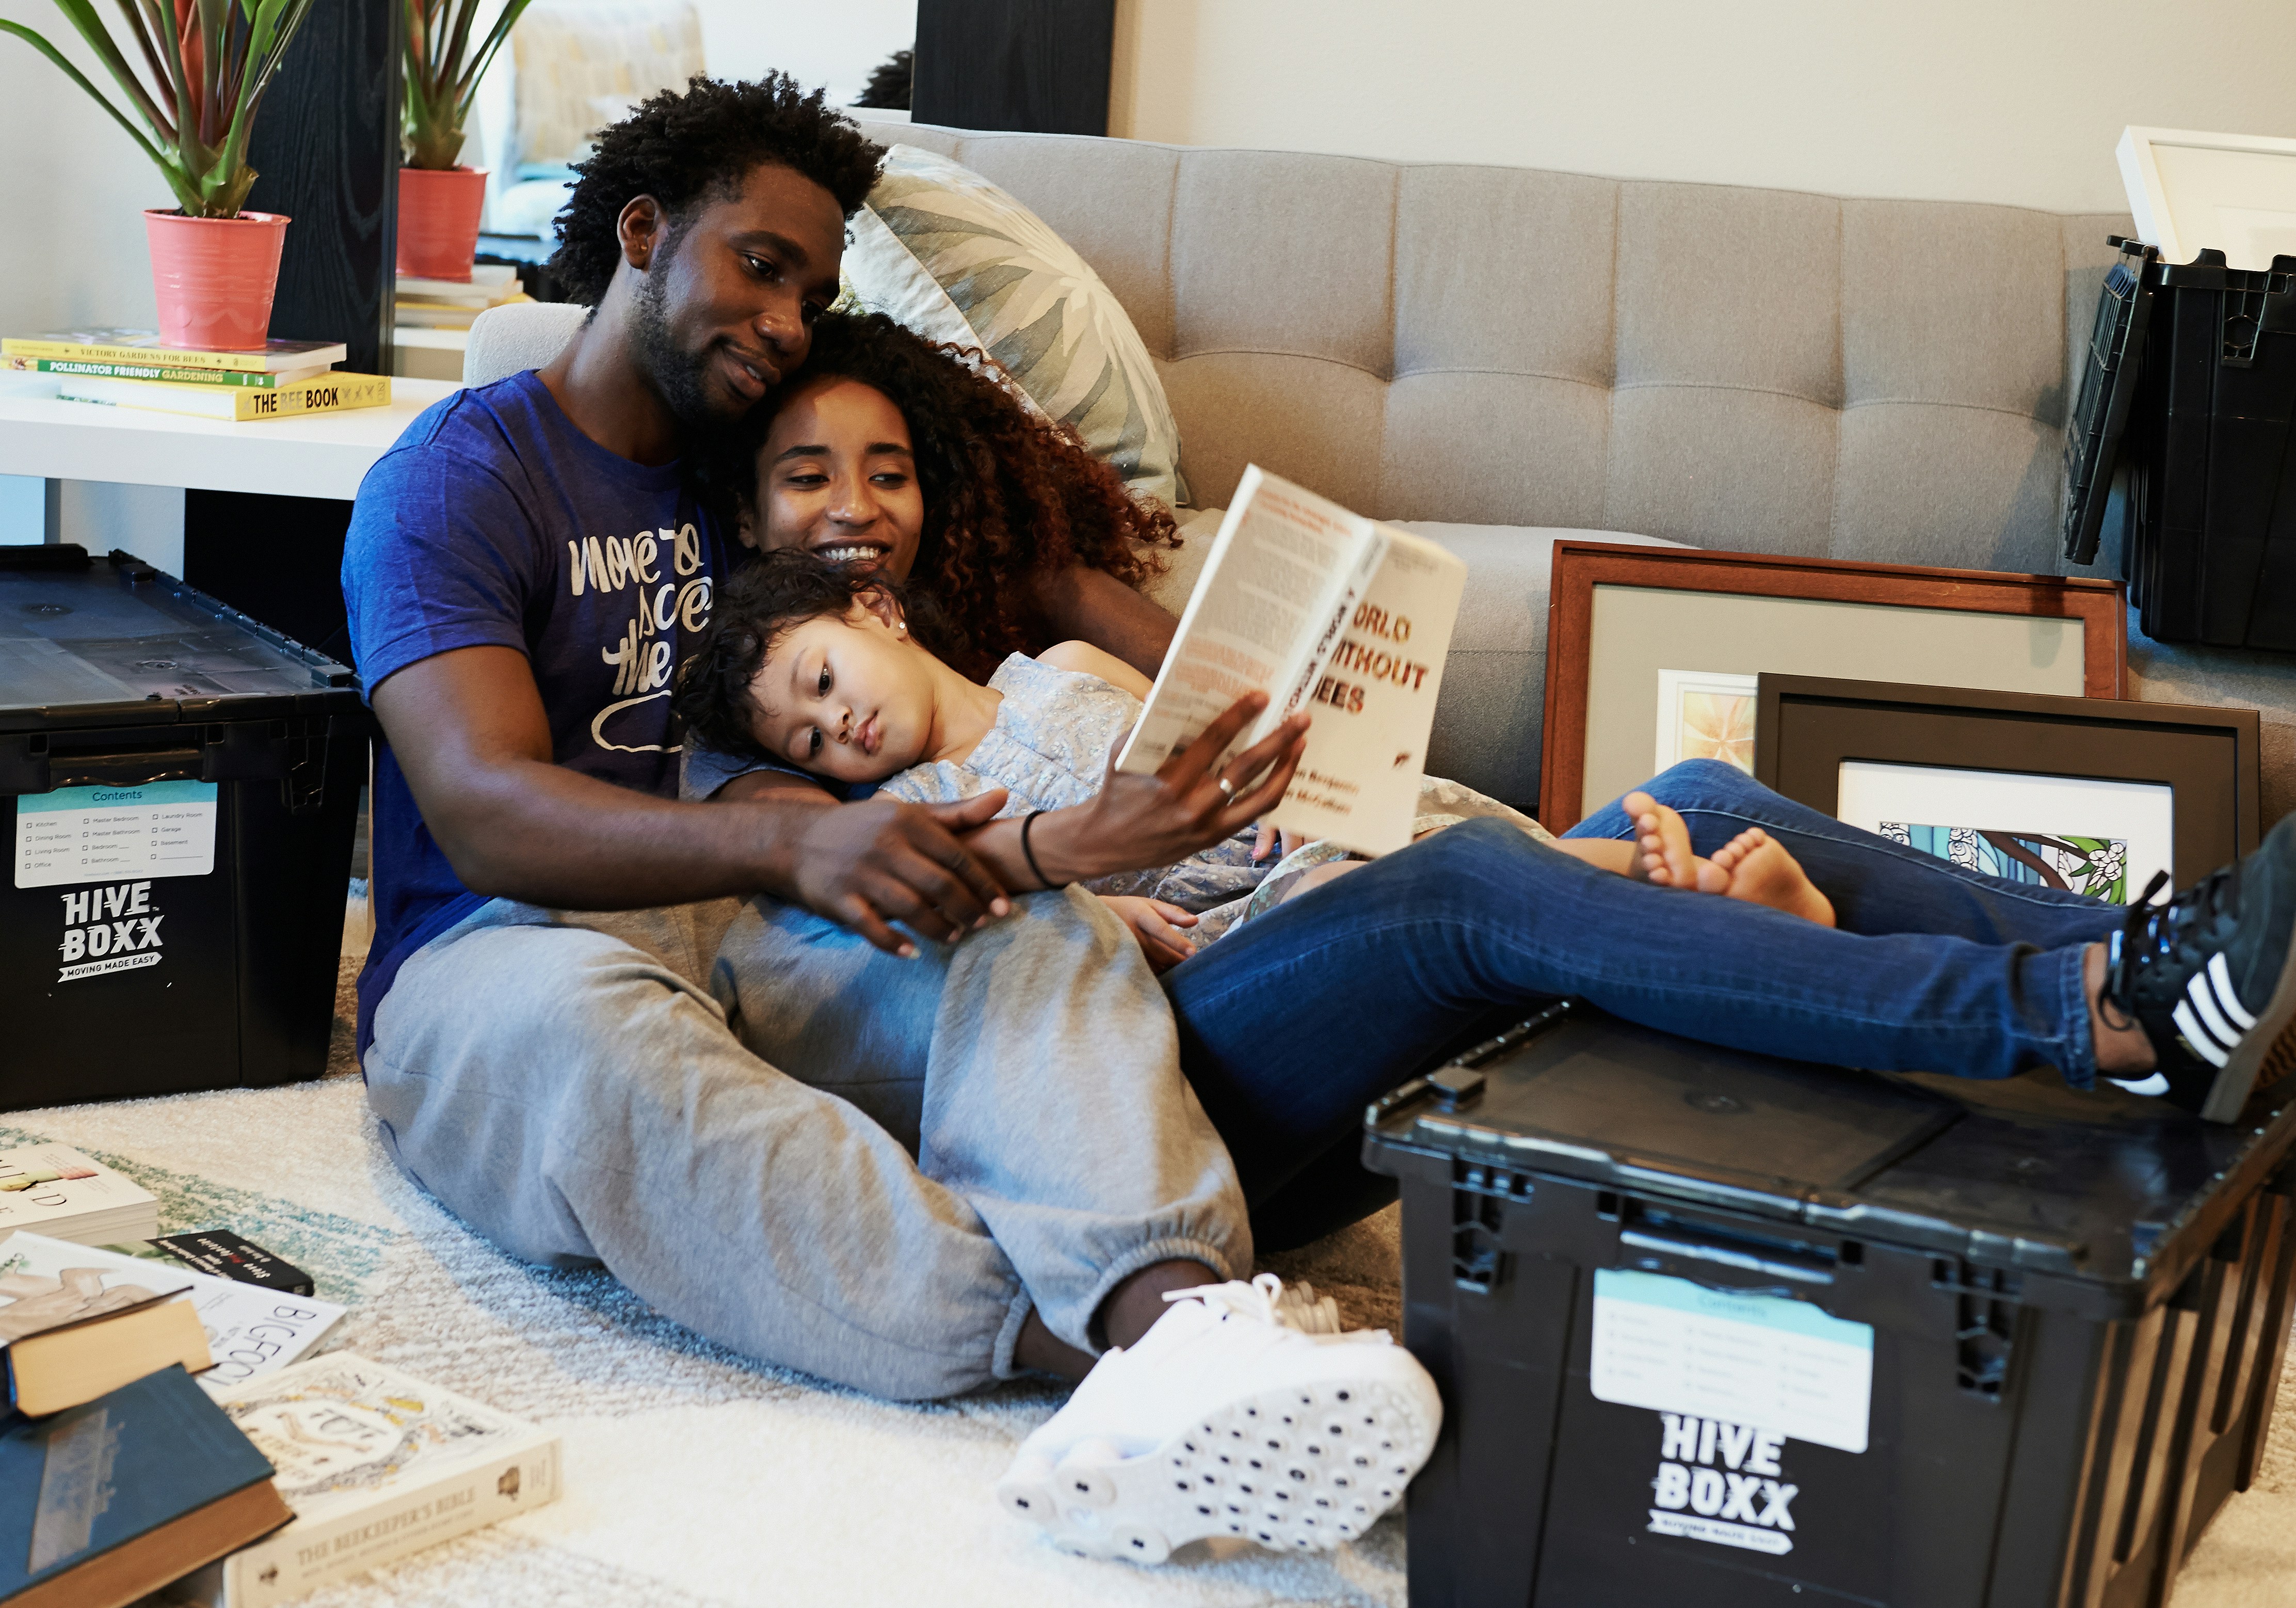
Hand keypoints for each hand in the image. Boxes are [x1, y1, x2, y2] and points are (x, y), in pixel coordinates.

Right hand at [784, 791, 1012, 954]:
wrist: (795, 839)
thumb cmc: (864, 828)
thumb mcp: (908, 813)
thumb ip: (956, 812)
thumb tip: (1004, 798)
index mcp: (906, 821)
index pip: (957, 857)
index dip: (984, 885)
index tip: (1004, 906)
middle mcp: (885, 846)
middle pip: (939, 885)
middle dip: (968, 909)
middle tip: (983, 924)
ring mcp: (861, 874)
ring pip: (911, 909)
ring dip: (939, 928)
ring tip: (955, 937)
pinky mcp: (839, 900)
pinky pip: (873, 928)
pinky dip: (895, 943)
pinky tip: (913, 951)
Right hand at [1030, 693, 1309, 883]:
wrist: (1107, 842)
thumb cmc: (1116, 789)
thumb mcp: (1124, 751)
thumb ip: (1151, 723)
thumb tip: (1175, 689)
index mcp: (1168, 780)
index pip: (1213, 741)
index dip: (1240, 716)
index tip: (1262, 696)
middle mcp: (1192, 805)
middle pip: (1247, 769)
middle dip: (1279, 740)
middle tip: (1301, 717)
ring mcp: (1207, 827)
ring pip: (1262, 798)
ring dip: (1286, 769)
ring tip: (1300, 743)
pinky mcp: (1214, 839)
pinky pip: (1254, 814)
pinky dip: (1271, 791)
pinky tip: (1281, 771)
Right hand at [1099, 895, 1198, 972]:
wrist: (1094, 920)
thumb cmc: (1129, 910)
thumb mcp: (1149, 904)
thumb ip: (1173, 913)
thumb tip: (1195, 921)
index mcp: (1140, 916)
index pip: (1161, 930)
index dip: (1177, 942)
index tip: (1193, 952)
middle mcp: (1133, 935)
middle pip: (1161, 953)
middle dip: (1181, 960)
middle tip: (1196, 963)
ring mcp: (1127, 952)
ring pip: (1156, 966)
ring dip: (1172, 968)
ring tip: (1185, 968)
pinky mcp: (1124, 963)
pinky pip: (1147, 972)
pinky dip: (1160, 973)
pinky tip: (1168, 971)